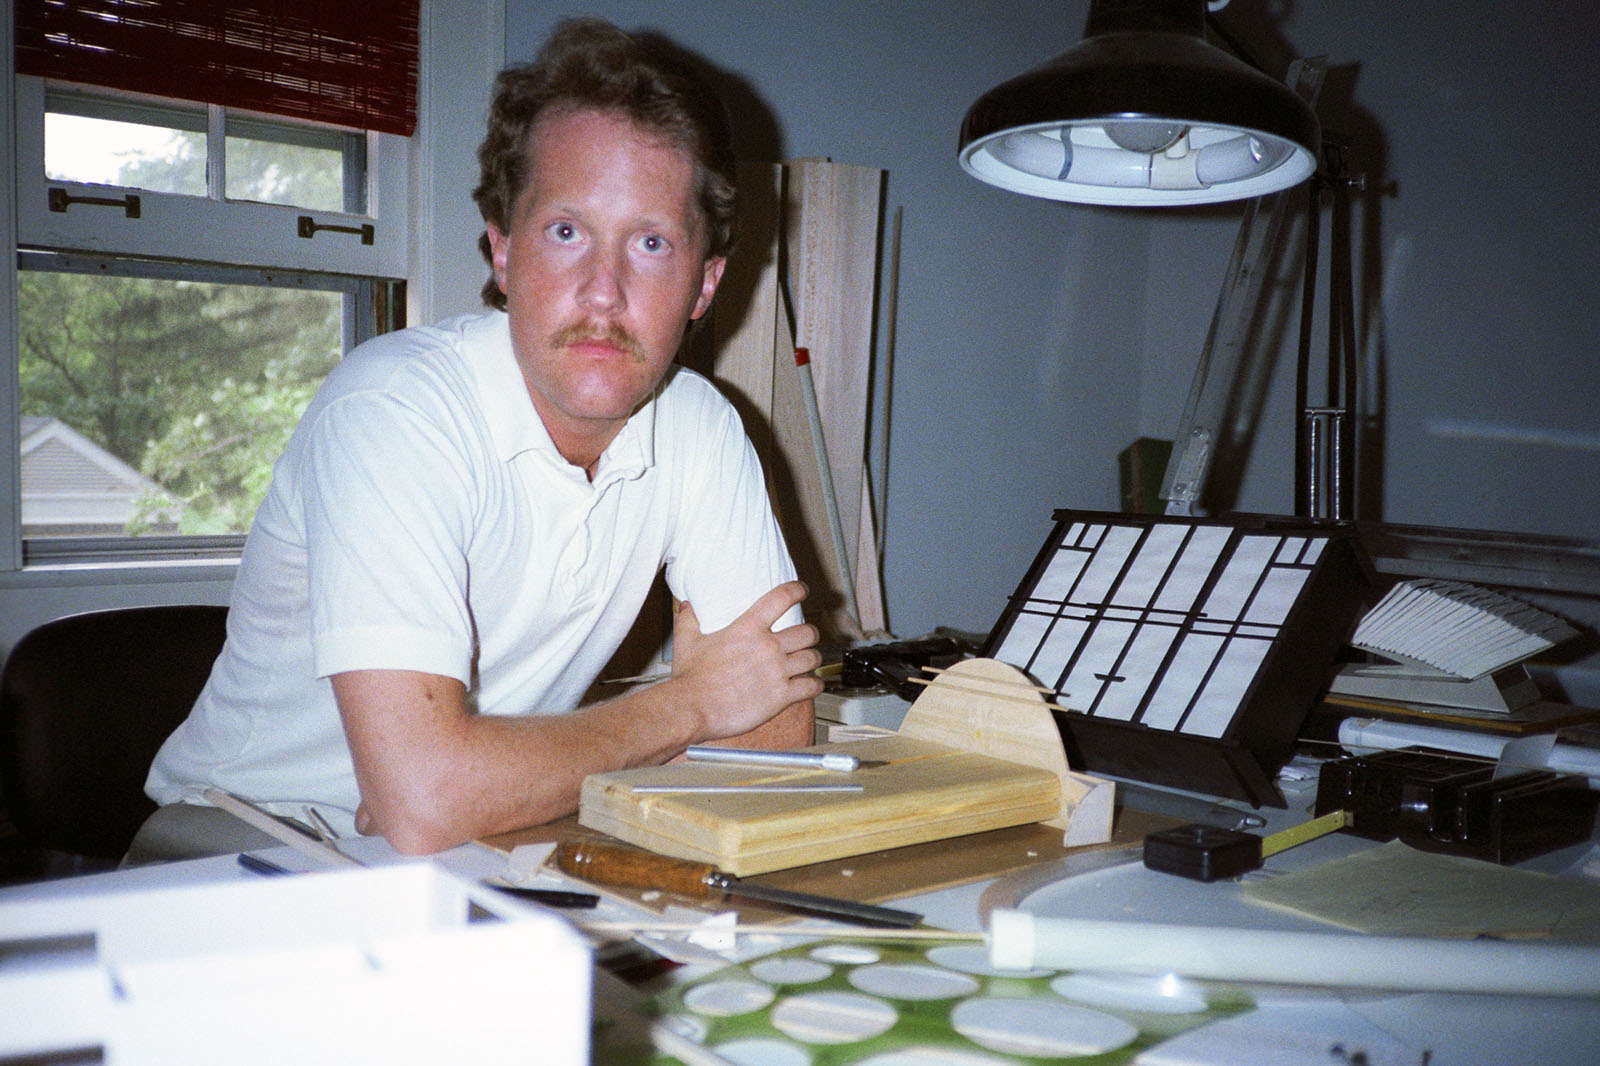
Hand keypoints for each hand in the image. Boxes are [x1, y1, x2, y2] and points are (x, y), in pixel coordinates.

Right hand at [670, 580, 822, 739]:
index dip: (797, 591)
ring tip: (808, 661)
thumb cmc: (690, 679)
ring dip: (813, 658)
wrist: (692, 708)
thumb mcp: (687, 642)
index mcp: (748, 628)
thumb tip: (686, 605)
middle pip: (807, 632)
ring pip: (813, 658)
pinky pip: (811, 686)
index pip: (782, 598)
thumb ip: (689, 620)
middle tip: (805, 638)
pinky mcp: (781, 696)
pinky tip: (812, 685)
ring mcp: (777, 671)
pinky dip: (815, 685)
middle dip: (810, 634)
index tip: (801, 590)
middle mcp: (768, 646)